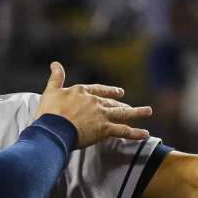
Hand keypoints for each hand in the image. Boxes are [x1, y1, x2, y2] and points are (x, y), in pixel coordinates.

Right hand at [35, 62, 151, 147]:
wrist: (54, 128)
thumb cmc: (49, 112)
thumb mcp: (51, 91)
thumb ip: (56, 78)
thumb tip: (55, 63)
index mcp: (82, 92)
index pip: (98, 90)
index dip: (108, 91)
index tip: (118, 92)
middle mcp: (94, 102)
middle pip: (111, 102)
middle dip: (121, 103)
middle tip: (129, 105)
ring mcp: (101, 115)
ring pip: (122, 113)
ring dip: (136, 112)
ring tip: (148, 111)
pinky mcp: (104, 129)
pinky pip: (123, 131)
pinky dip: (134, 133)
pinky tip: (145, 134)